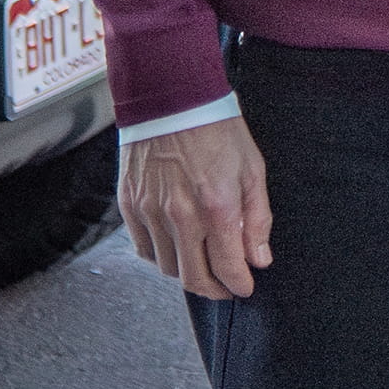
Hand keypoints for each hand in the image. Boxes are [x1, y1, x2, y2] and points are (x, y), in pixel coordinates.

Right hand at [123, 115, 273, 300]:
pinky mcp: (129, 204)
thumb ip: (257, 219)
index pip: (227, 267)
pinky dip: (160, 256)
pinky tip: (176, 248)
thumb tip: (259, 259)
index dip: (239, 285)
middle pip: (193, 277)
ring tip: (202, 264)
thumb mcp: (252, 170)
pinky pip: (143, 249)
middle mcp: (179, 214)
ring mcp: (149, 211)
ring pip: (166, 267)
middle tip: (226, 287)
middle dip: (214, 289)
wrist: (171, 98)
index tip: (244, 288)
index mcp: (216, 206)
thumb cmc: (217, 130)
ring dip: (186, 273)